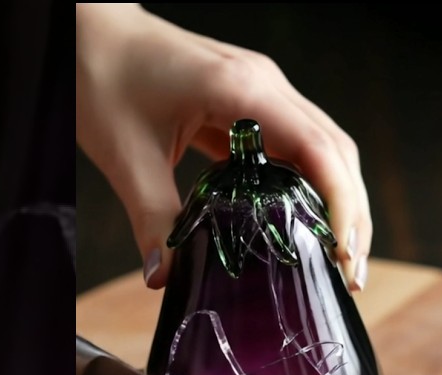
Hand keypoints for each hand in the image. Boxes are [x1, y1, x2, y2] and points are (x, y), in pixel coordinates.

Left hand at [75, 4, 373, 291]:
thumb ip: (152, 218)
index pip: (318, 148)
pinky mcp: (248, 102)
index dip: (340, 203)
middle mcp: (264, 86)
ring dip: (337, 200)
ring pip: (323, 148)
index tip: (344, 253)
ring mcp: (261, 91)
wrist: (89, 31)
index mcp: (242, 90)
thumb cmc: (102, 72)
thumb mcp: (125, 155)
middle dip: (351, 213)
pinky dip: (307, 186)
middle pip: (336, 151)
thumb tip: (166, 276)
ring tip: (337, 256)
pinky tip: (300, 223)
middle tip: (350, 272)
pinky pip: (294, 146)